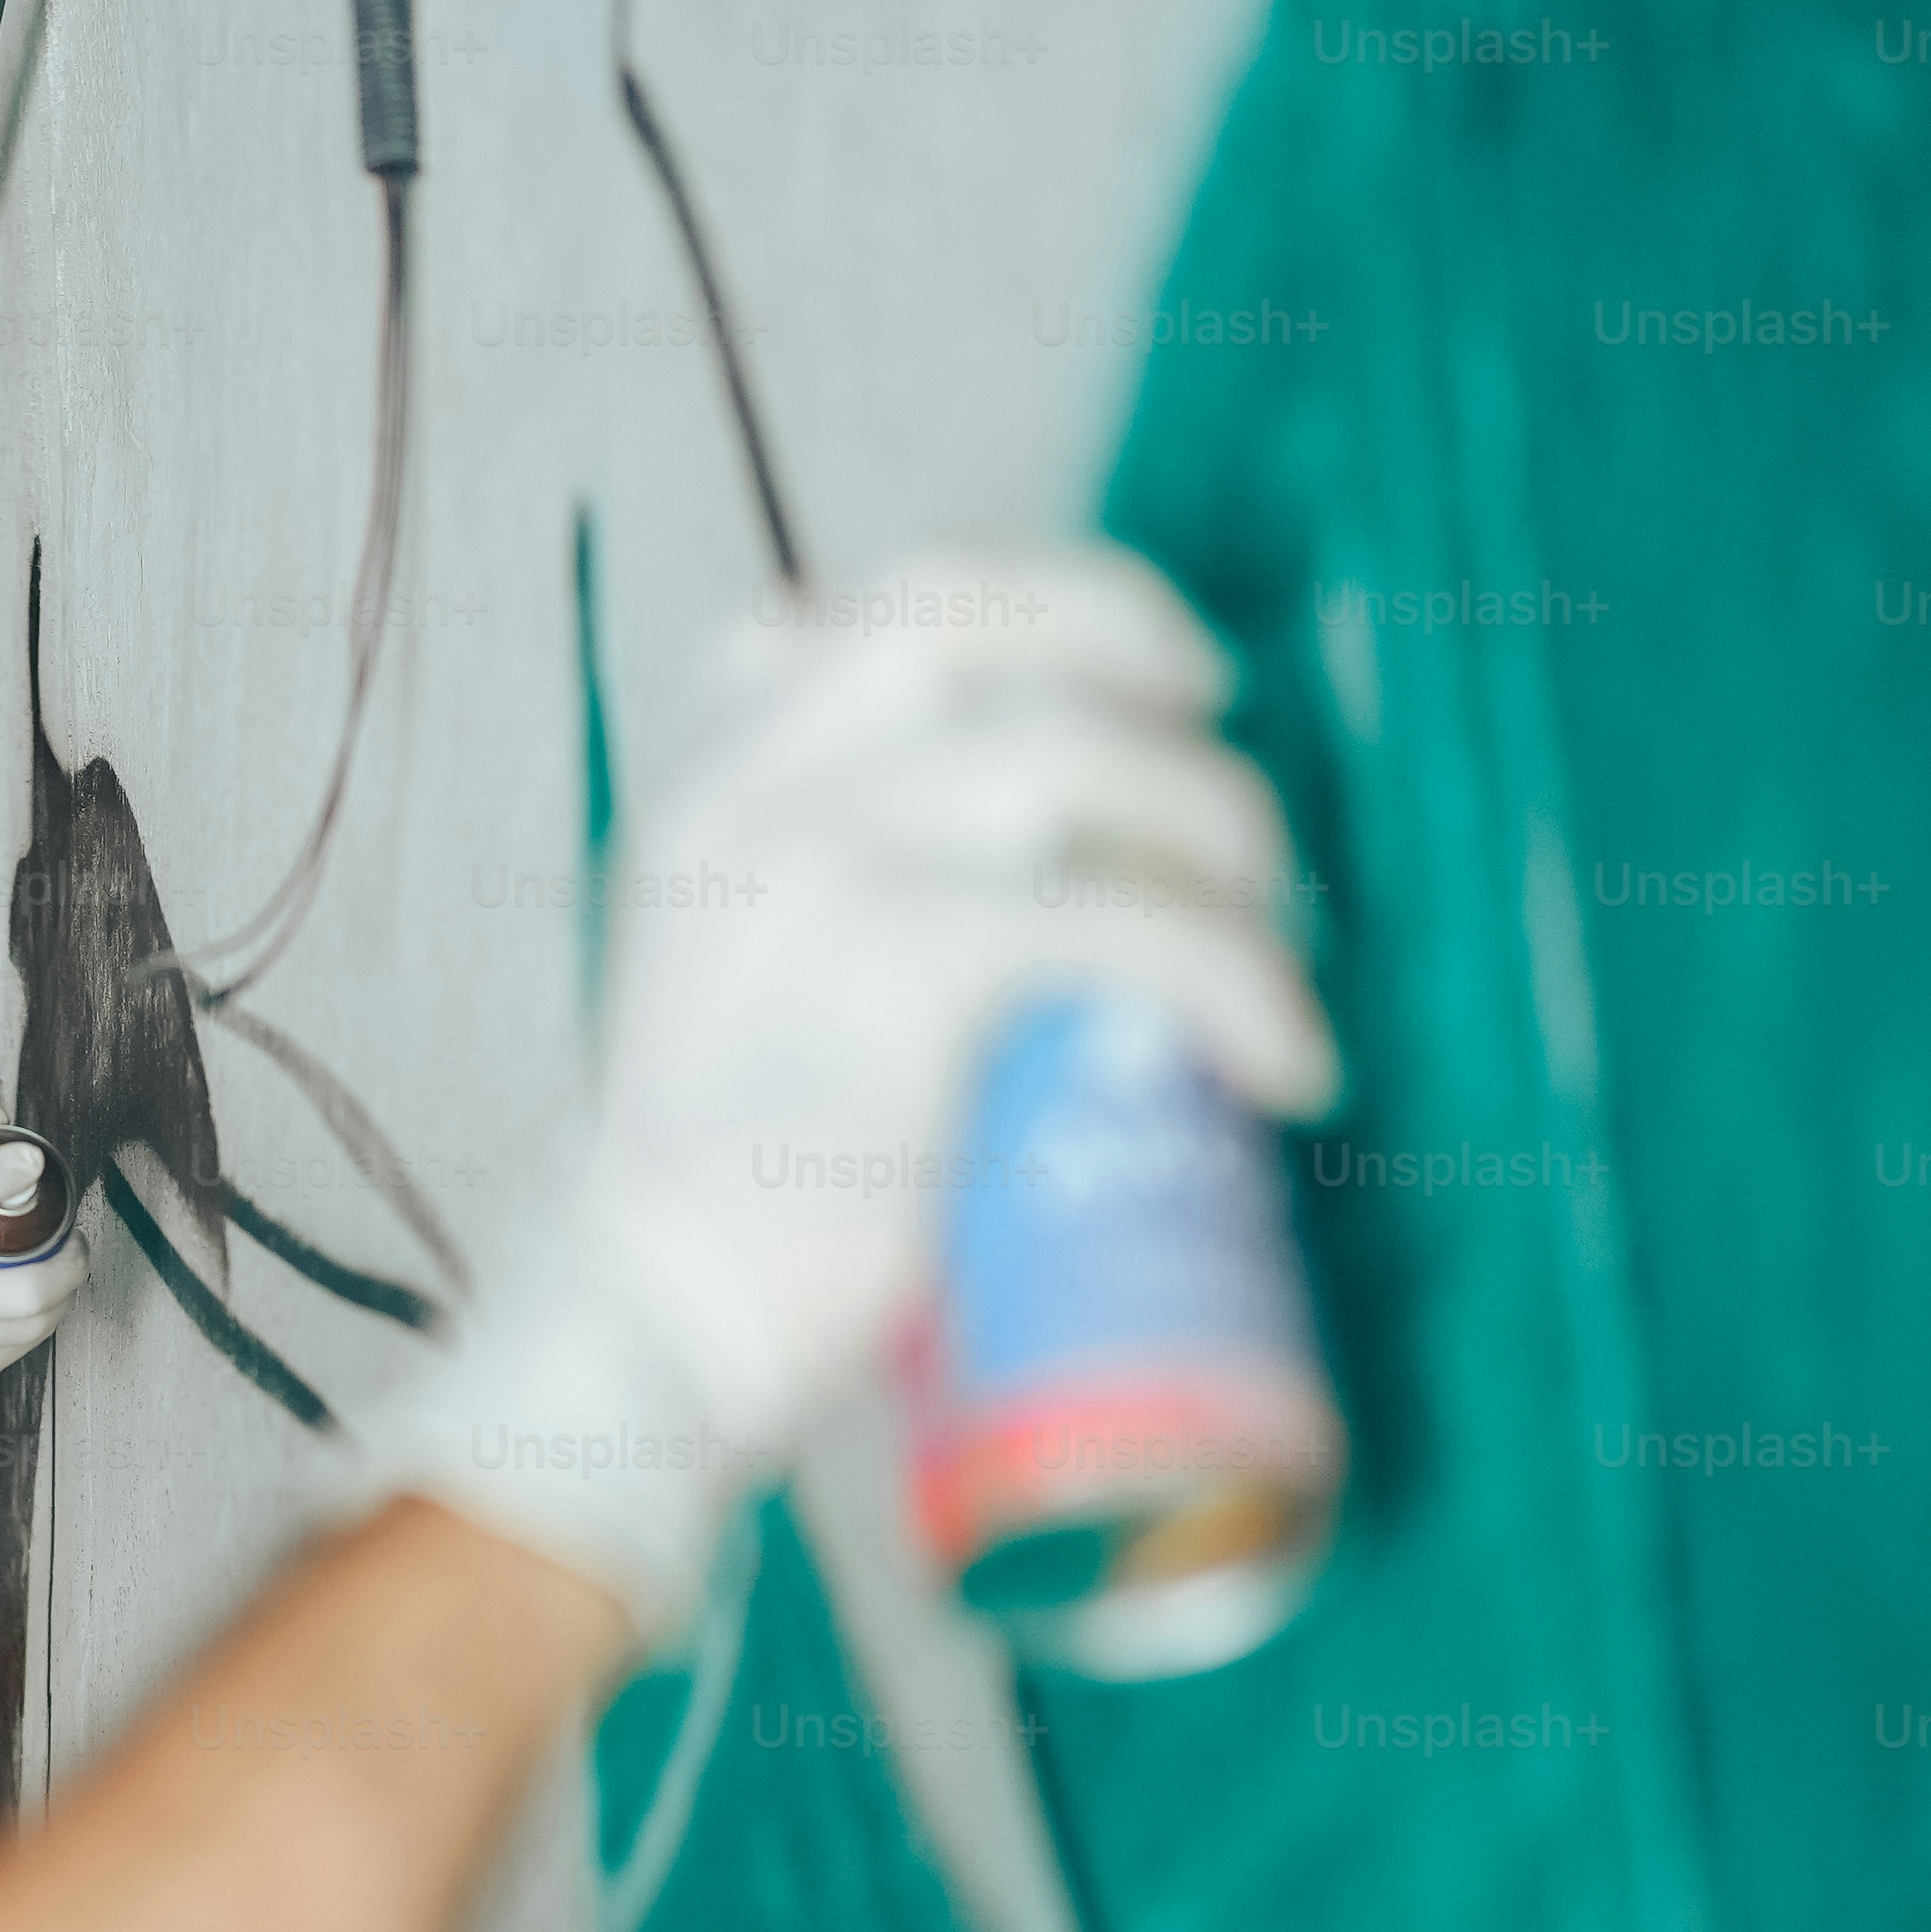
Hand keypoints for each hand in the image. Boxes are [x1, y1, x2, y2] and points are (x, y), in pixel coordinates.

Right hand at [0, 1118, 87, 1430]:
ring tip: (54, 1270)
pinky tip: (18, 1306)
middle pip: (26, 1289)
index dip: (7, 1170)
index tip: (33, 1160)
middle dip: (68, 1264)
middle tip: (73, 1242)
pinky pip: (14, 1351)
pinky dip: (27, 1324)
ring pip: (33, 1326)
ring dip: (58, 1295)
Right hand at [351, 544, 1340, 1648]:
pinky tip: (1282, 1059)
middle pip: (968, 606)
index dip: (1039, 603)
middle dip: (1131, 637)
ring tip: (1267, 932)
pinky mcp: (902, 962)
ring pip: (1076, 752)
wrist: (648, 1328)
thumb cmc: (715, 1191)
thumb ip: (813, 883)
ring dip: (1213, 824)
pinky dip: (1240, 981)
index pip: (881, 603)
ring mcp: (819, 859)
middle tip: (1219, 735)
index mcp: (705, 782)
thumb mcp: (727, 973)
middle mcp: (748, 787)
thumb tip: (1025, 850)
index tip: (1138, 671)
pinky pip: (1128, 924)